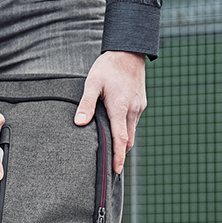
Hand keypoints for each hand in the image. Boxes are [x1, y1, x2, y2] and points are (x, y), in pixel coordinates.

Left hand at [74, 51, 146, 174]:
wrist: (129, 51)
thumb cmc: (108, 67)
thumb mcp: (92, 83)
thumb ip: (86, 105)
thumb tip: (79, 124)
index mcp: (120, 107)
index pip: (120, 139)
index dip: (118, 157)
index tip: (116, 171)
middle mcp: (133, 110)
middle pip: (128, 140)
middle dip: (121, 154)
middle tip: (112, 167)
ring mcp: (139, 107)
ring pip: (132, 131)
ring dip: (124, 142)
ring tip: (113, 152)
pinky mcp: (141, 103)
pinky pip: (134, 122)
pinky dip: (127, 130)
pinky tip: (117, 130)